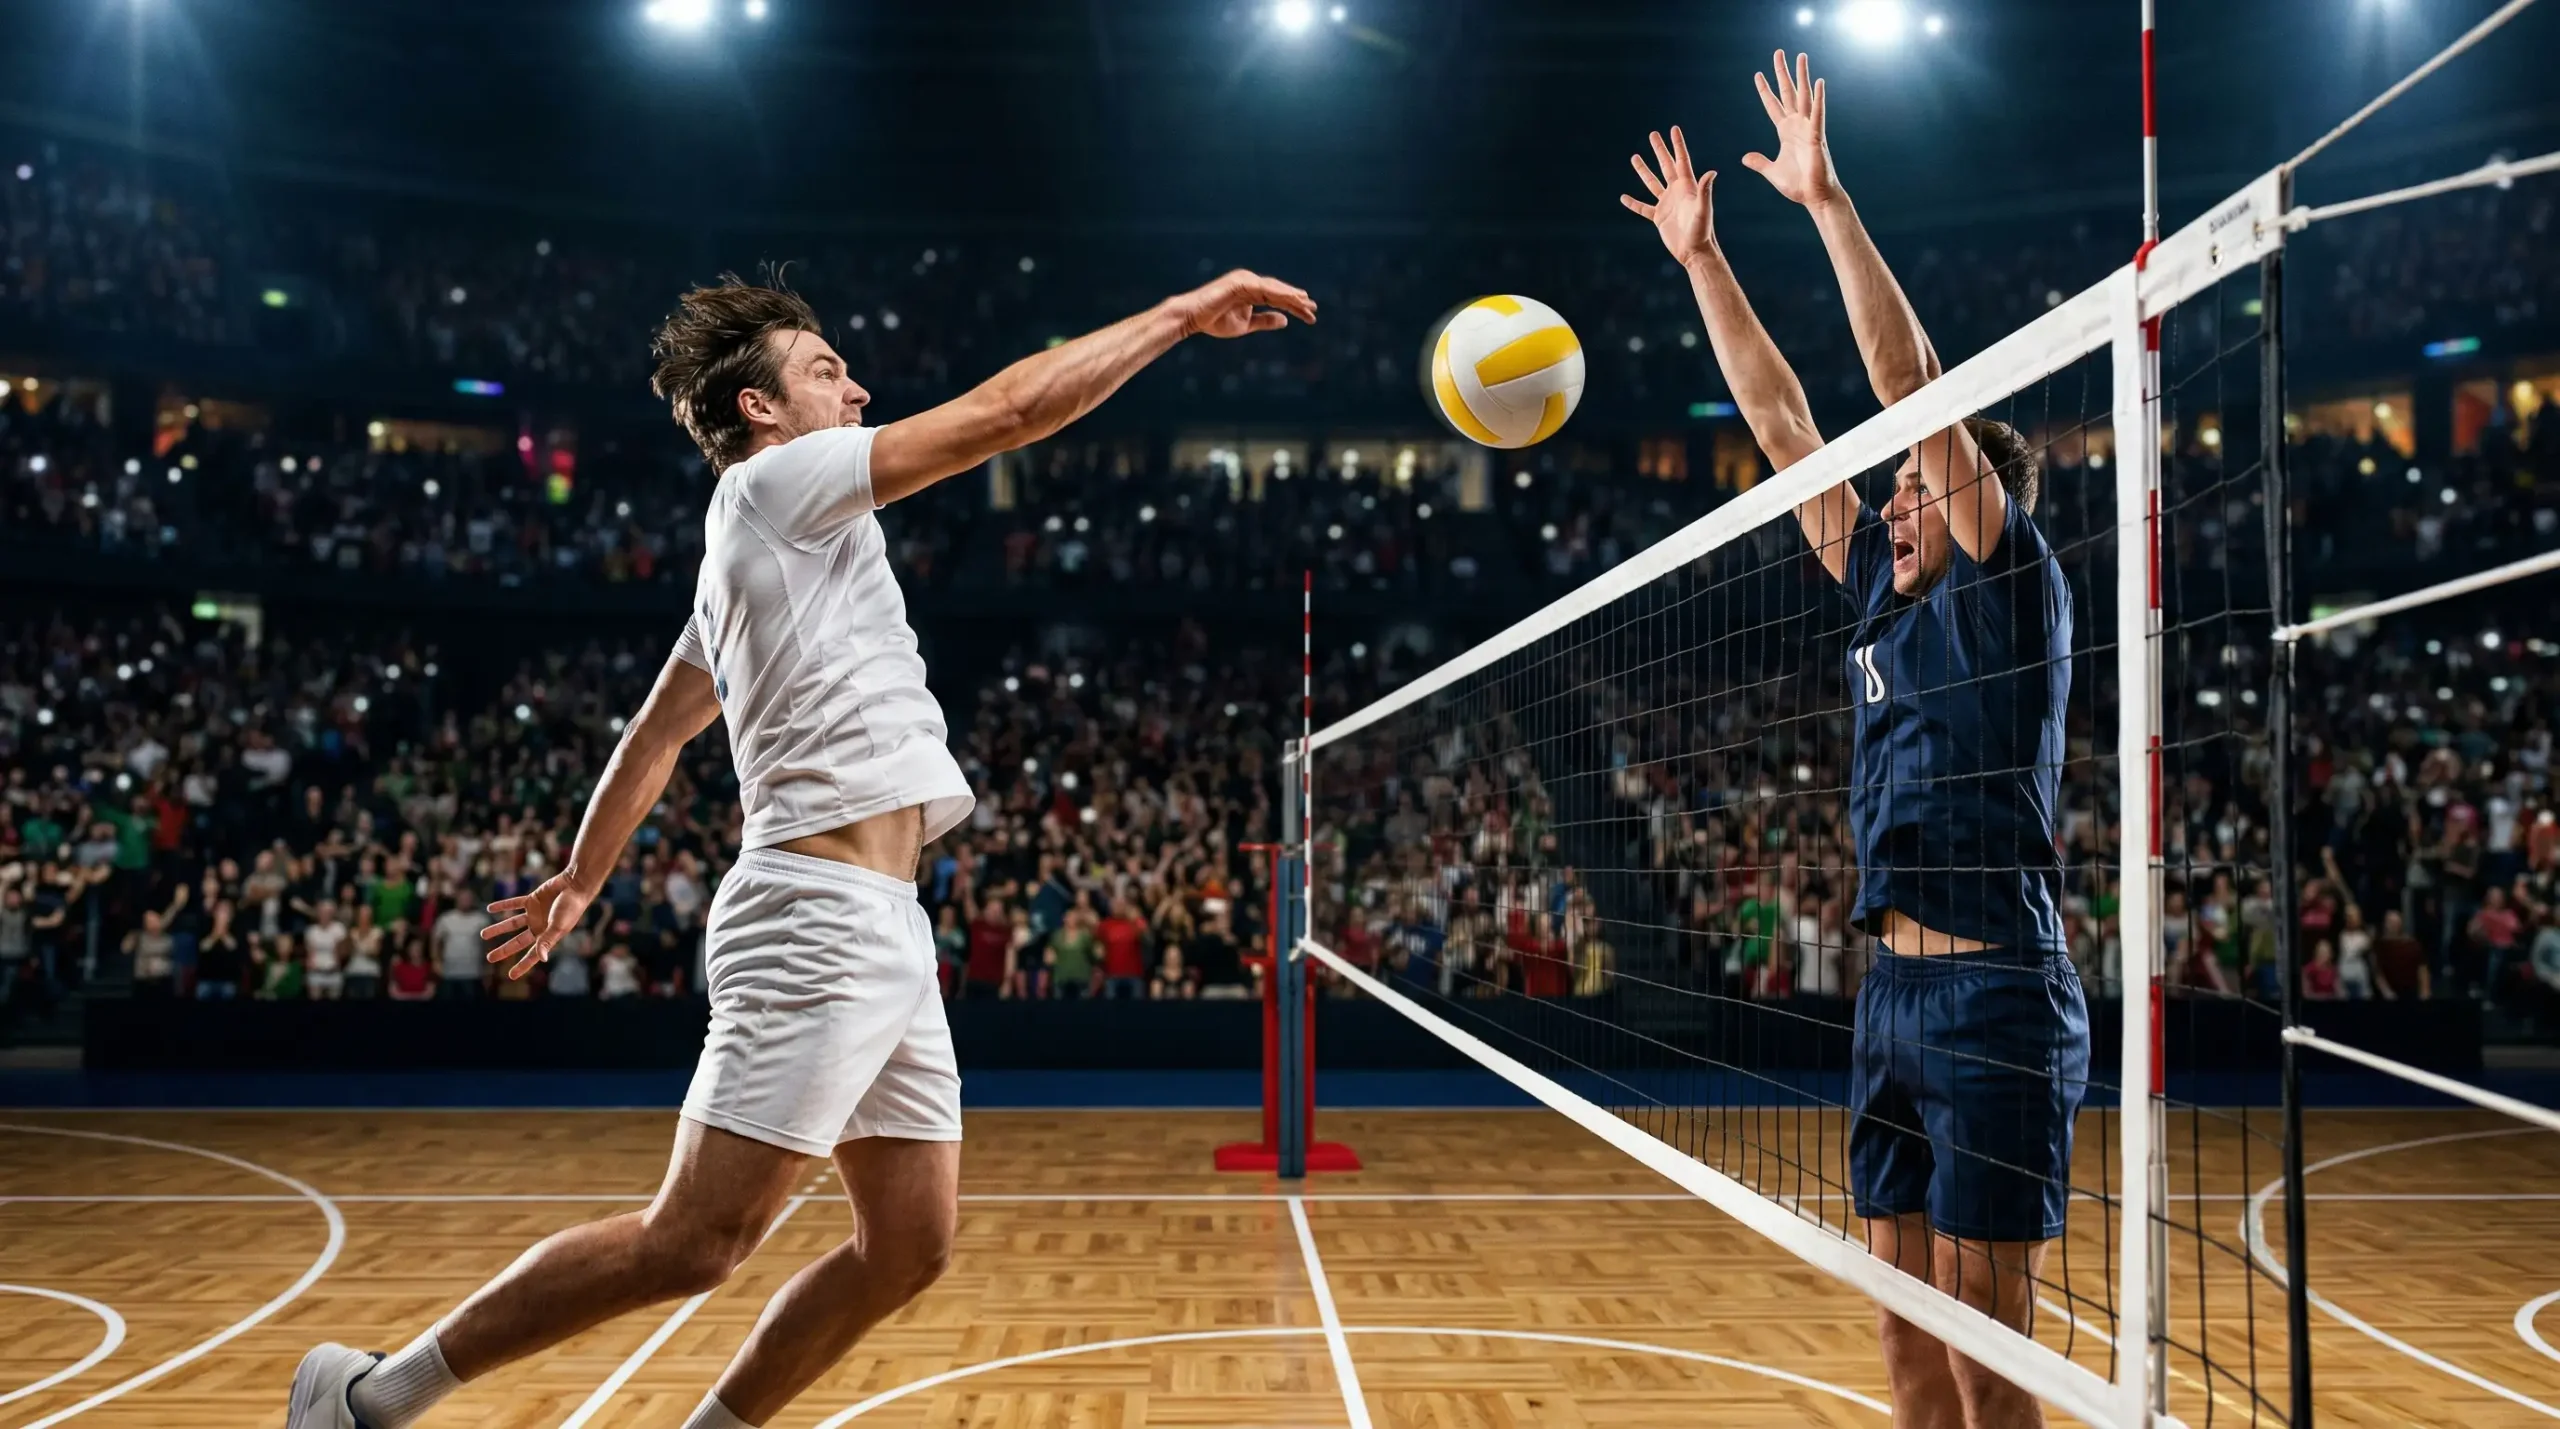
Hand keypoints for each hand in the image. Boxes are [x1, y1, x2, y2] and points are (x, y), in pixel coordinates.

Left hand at [482, 871, 593, 980]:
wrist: (576, 884)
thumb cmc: (571, 907)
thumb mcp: (558, 926)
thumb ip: (547, 941)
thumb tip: (542, 959)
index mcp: (547, 937)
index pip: (532, 955)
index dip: (522, 966)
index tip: (511, 976)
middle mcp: (539, 927)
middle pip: (517, 942)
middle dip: (504, 950)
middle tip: (489, 958)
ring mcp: (535, 914)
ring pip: (512, 924)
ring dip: (498, 928)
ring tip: (483, 934)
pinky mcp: (533, 900)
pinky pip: (514, 903)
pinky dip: (503, 905)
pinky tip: (490, 908)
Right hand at [1167, 270, 1317, 339]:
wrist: (1192, 318)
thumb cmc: (1214, 321)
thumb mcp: (1246, 325)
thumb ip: (1264, 321)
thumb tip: (1285, 320)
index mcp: (1251, 290)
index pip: (1277, 298)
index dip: (1294, 306)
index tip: (1310, 316)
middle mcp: (1250, 281)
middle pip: (1279, 291)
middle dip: (1297, 301)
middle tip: (1314, 309)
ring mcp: (1245, 279)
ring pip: (1274, 289)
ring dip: (1291, 297)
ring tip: (1307, 305)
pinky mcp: (1240, 282)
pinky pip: (1264, 289)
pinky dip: (1279, 294)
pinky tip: (1292, 301)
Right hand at [1620, 126, 1715, 266]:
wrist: (1694, 252)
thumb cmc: (1702, 231)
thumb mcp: (1703, 210)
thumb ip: (1705, 191)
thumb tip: (1711, 172)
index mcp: (1687, 187)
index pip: (1681, 160)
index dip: (1677, 144)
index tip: (1673, 129)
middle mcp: (1676, 192)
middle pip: (1666, 166)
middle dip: (1660, 150)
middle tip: (1653, 134)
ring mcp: (1667, 204)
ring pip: (1652, 183)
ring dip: (1644, 170)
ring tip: (1635, 157)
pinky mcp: (1659, 217)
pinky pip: (1643, 208)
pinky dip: (1633, 203)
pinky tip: (1624, 198)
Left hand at [1742, 50, 1839, 209]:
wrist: (1814, 197)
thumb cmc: (1798, 185)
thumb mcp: (1772, 172)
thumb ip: (1759, 163)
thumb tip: (1745, 157)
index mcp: (1785, 132)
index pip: (1773, 106)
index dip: (1765, 91)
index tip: (1758, 75)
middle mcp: (1797, 126)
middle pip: (1788, 93)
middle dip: (1783, 73)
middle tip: (1779, 53)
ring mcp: (1808, 129)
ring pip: (1804, 96)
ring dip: (1802, 76)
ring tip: (1800, 56)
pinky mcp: (1817, 137)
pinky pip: (1818, 114)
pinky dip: (1819, 99)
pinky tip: (1819, 82)